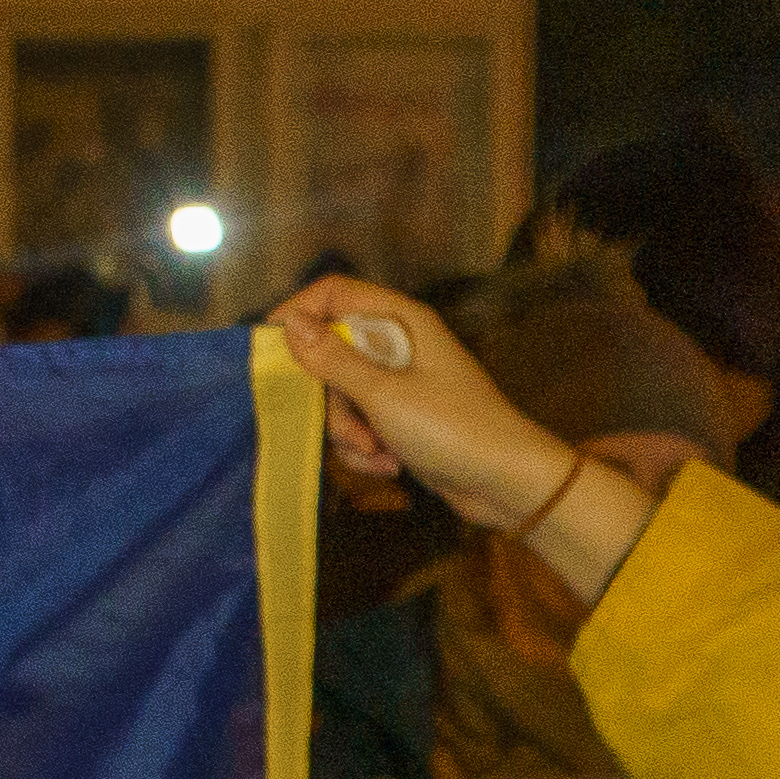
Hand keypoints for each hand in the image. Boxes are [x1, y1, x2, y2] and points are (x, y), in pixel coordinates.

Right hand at [277, 274, 658, 606]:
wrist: (509, 484)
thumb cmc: (455, 428)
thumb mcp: (384, 395)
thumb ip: (332, 360)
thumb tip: (289, 324)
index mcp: (399, 322)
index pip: (332, 294)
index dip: (297, 314)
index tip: (270, 353)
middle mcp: (396, 345)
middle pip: (328, 353)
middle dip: (329, 399)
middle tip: (346, 427)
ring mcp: (398, 383)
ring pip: (338, 395)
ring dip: (347, 431)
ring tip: (377, 453)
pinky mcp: (399, 418)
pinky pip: (357, 423)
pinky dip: (365, 448)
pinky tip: (388, 466)